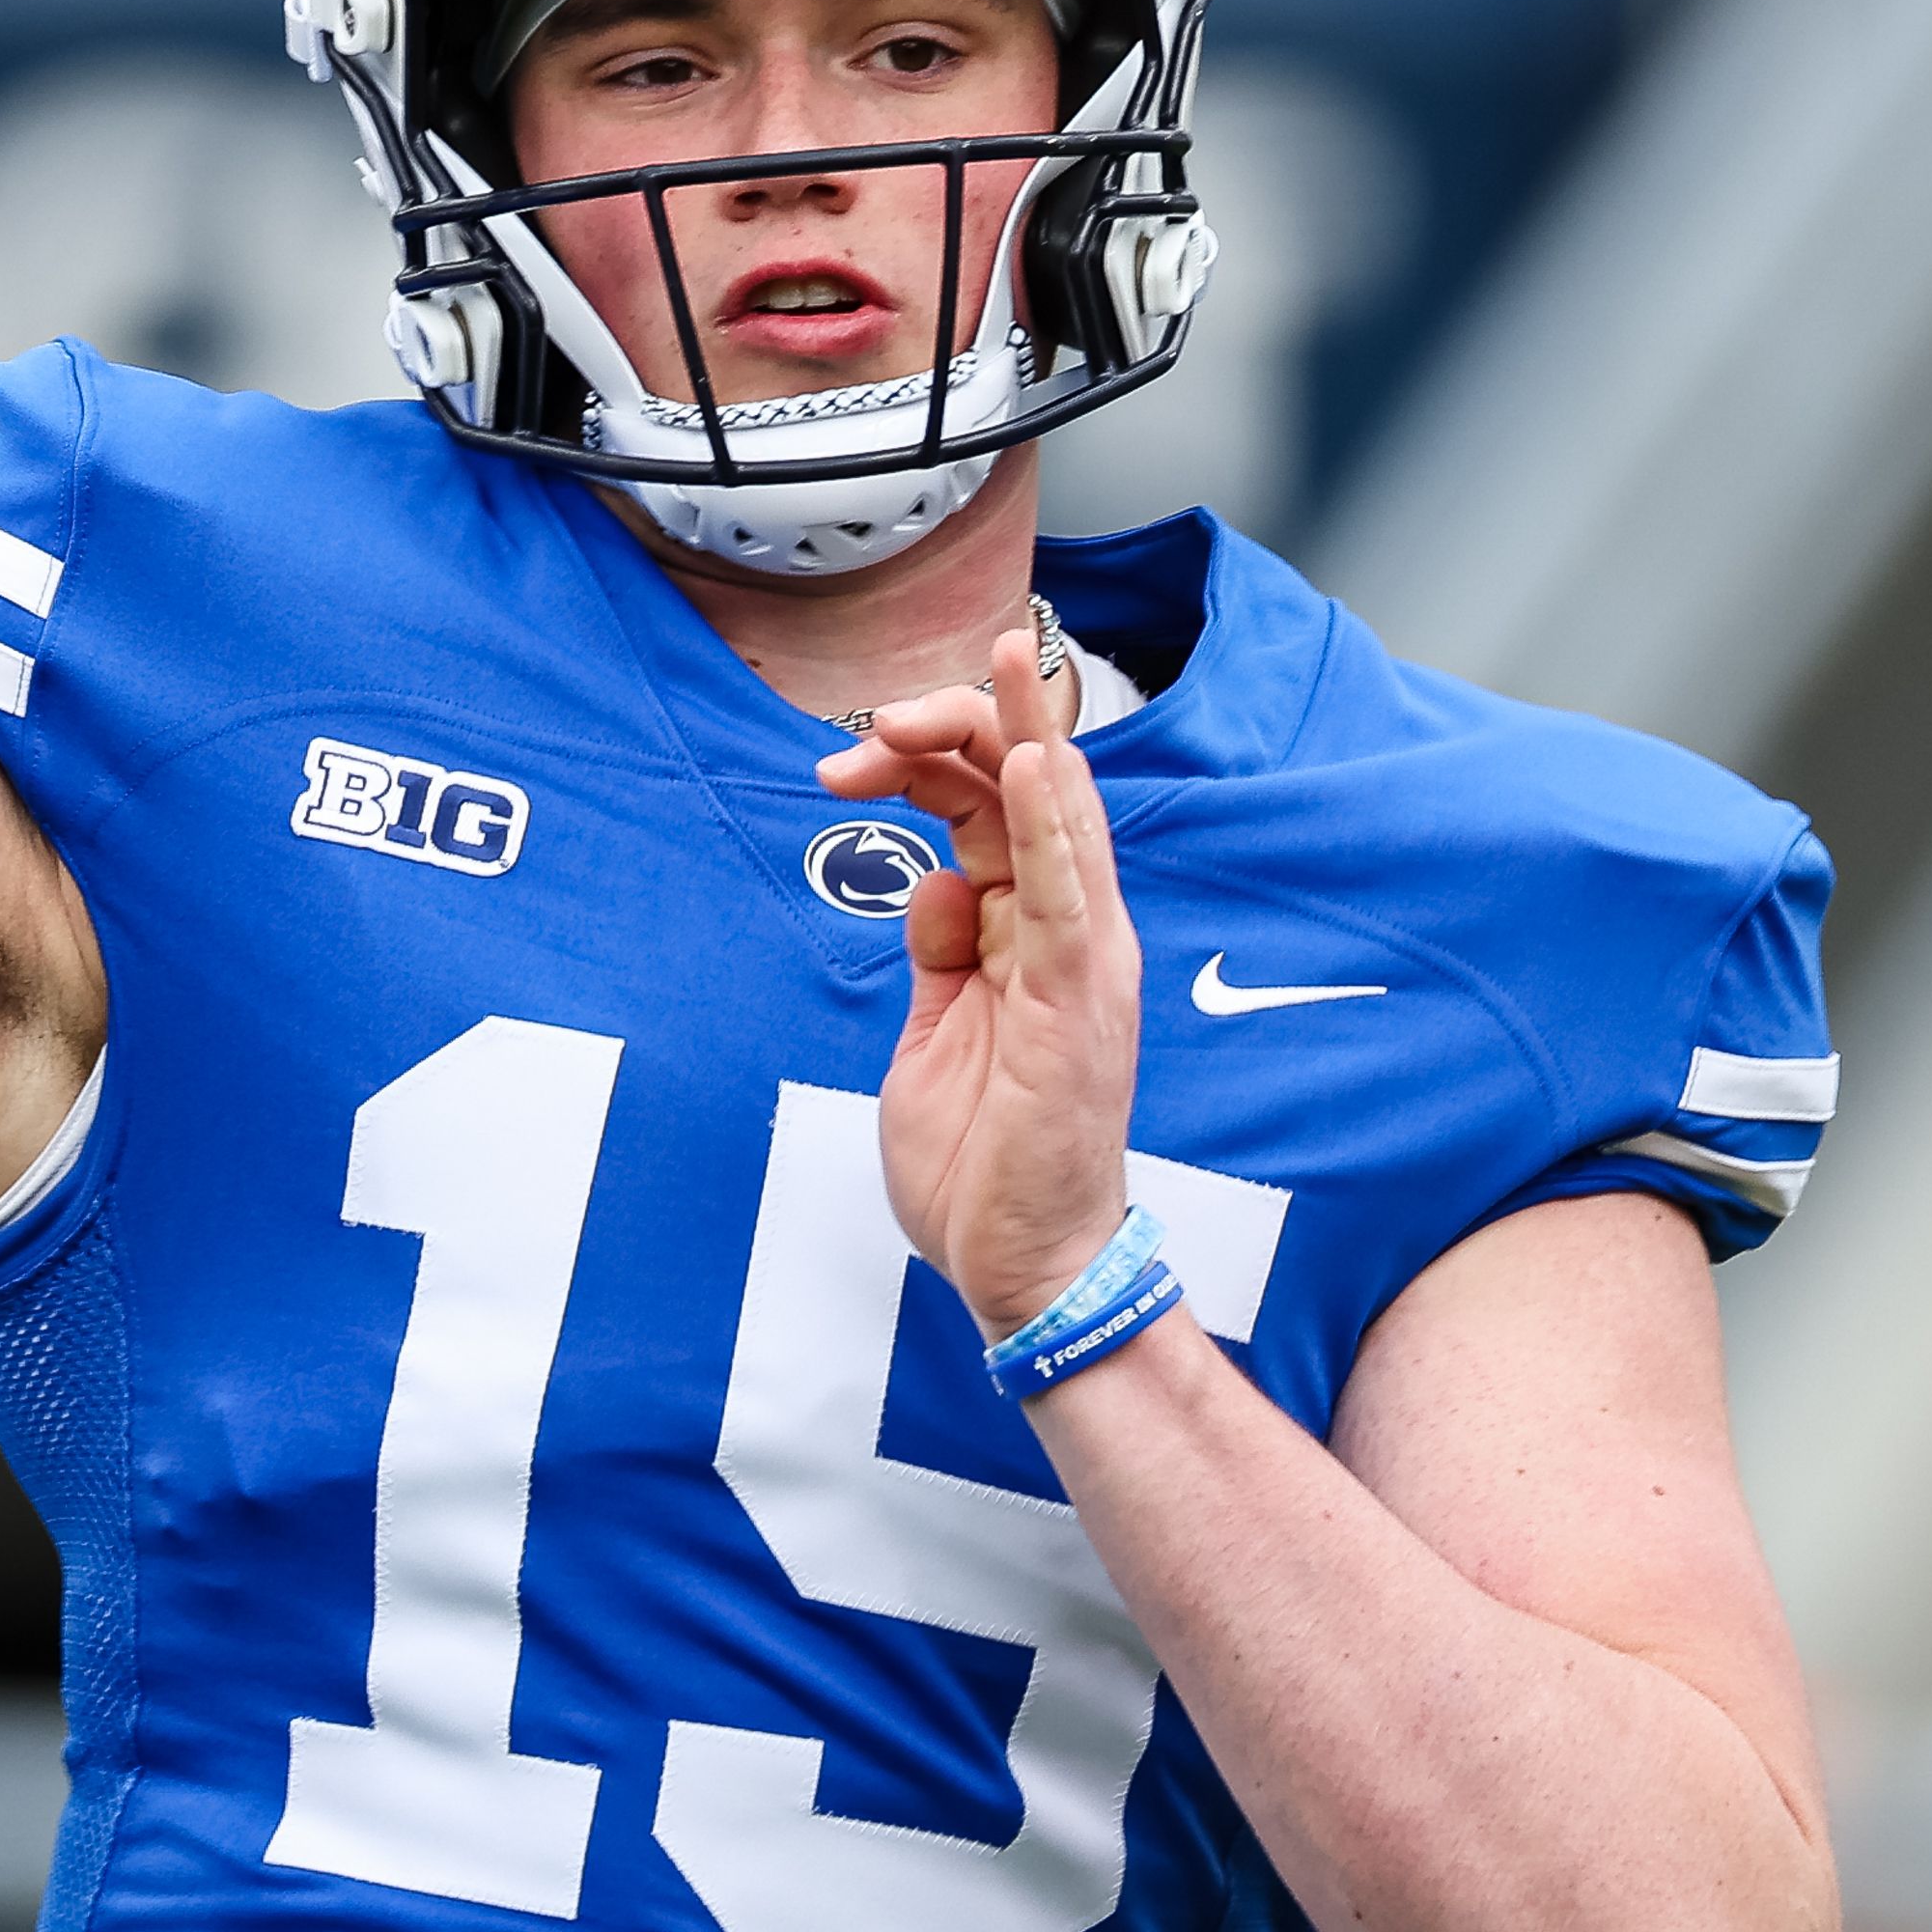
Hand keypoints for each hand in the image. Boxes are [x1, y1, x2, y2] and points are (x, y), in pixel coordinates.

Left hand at [819, 622, 1142, 1338]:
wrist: (1025, 1266)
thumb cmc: (985, 1166)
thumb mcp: (936, 1035)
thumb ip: (940, 956)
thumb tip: (930, 888)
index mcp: (1030, 934)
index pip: (994, 805)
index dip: (930, 754)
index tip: (850, 752)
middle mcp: (1067, 930)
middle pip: (1026, 787)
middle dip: (954, 726)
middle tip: (871, 720)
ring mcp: (1081, 959)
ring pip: (1060, 812)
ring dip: (1014, 732)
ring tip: (988, 665)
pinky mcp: (1079, 997)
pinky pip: (1068, 889)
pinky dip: (1052, 819)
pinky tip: (1031, 760)